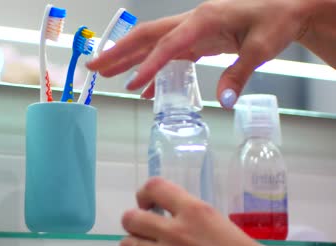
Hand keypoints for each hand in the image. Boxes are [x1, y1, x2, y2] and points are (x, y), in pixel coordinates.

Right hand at [87, 0, 313, 108]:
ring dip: (128, 58)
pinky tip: (143, 87)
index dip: (148, 65)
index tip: (130, 84)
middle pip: (147, 36)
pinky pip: (167, 54)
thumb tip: (223, 101)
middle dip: (119, 52)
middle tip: (94, 67)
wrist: (286, 9)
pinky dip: (152, 69)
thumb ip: (239, 73)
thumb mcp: (262, 48)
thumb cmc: (275, 21)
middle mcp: (191, 22)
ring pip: (152, 43)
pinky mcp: (196, 39)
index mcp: (204, 20)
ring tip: (105, 73)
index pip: (168, 45)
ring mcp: (191, 30)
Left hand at [119, 177, 278, 245]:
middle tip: (145, 227)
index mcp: (194, 211)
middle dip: (133, 221)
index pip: (154, 187)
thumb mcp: (219, 224)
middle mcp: (175, 232)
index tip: (147, 202)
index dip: (143, 193)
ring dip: (134, 245)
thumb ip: (193, 217)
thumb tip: (176, 218)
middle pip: (130, 218)